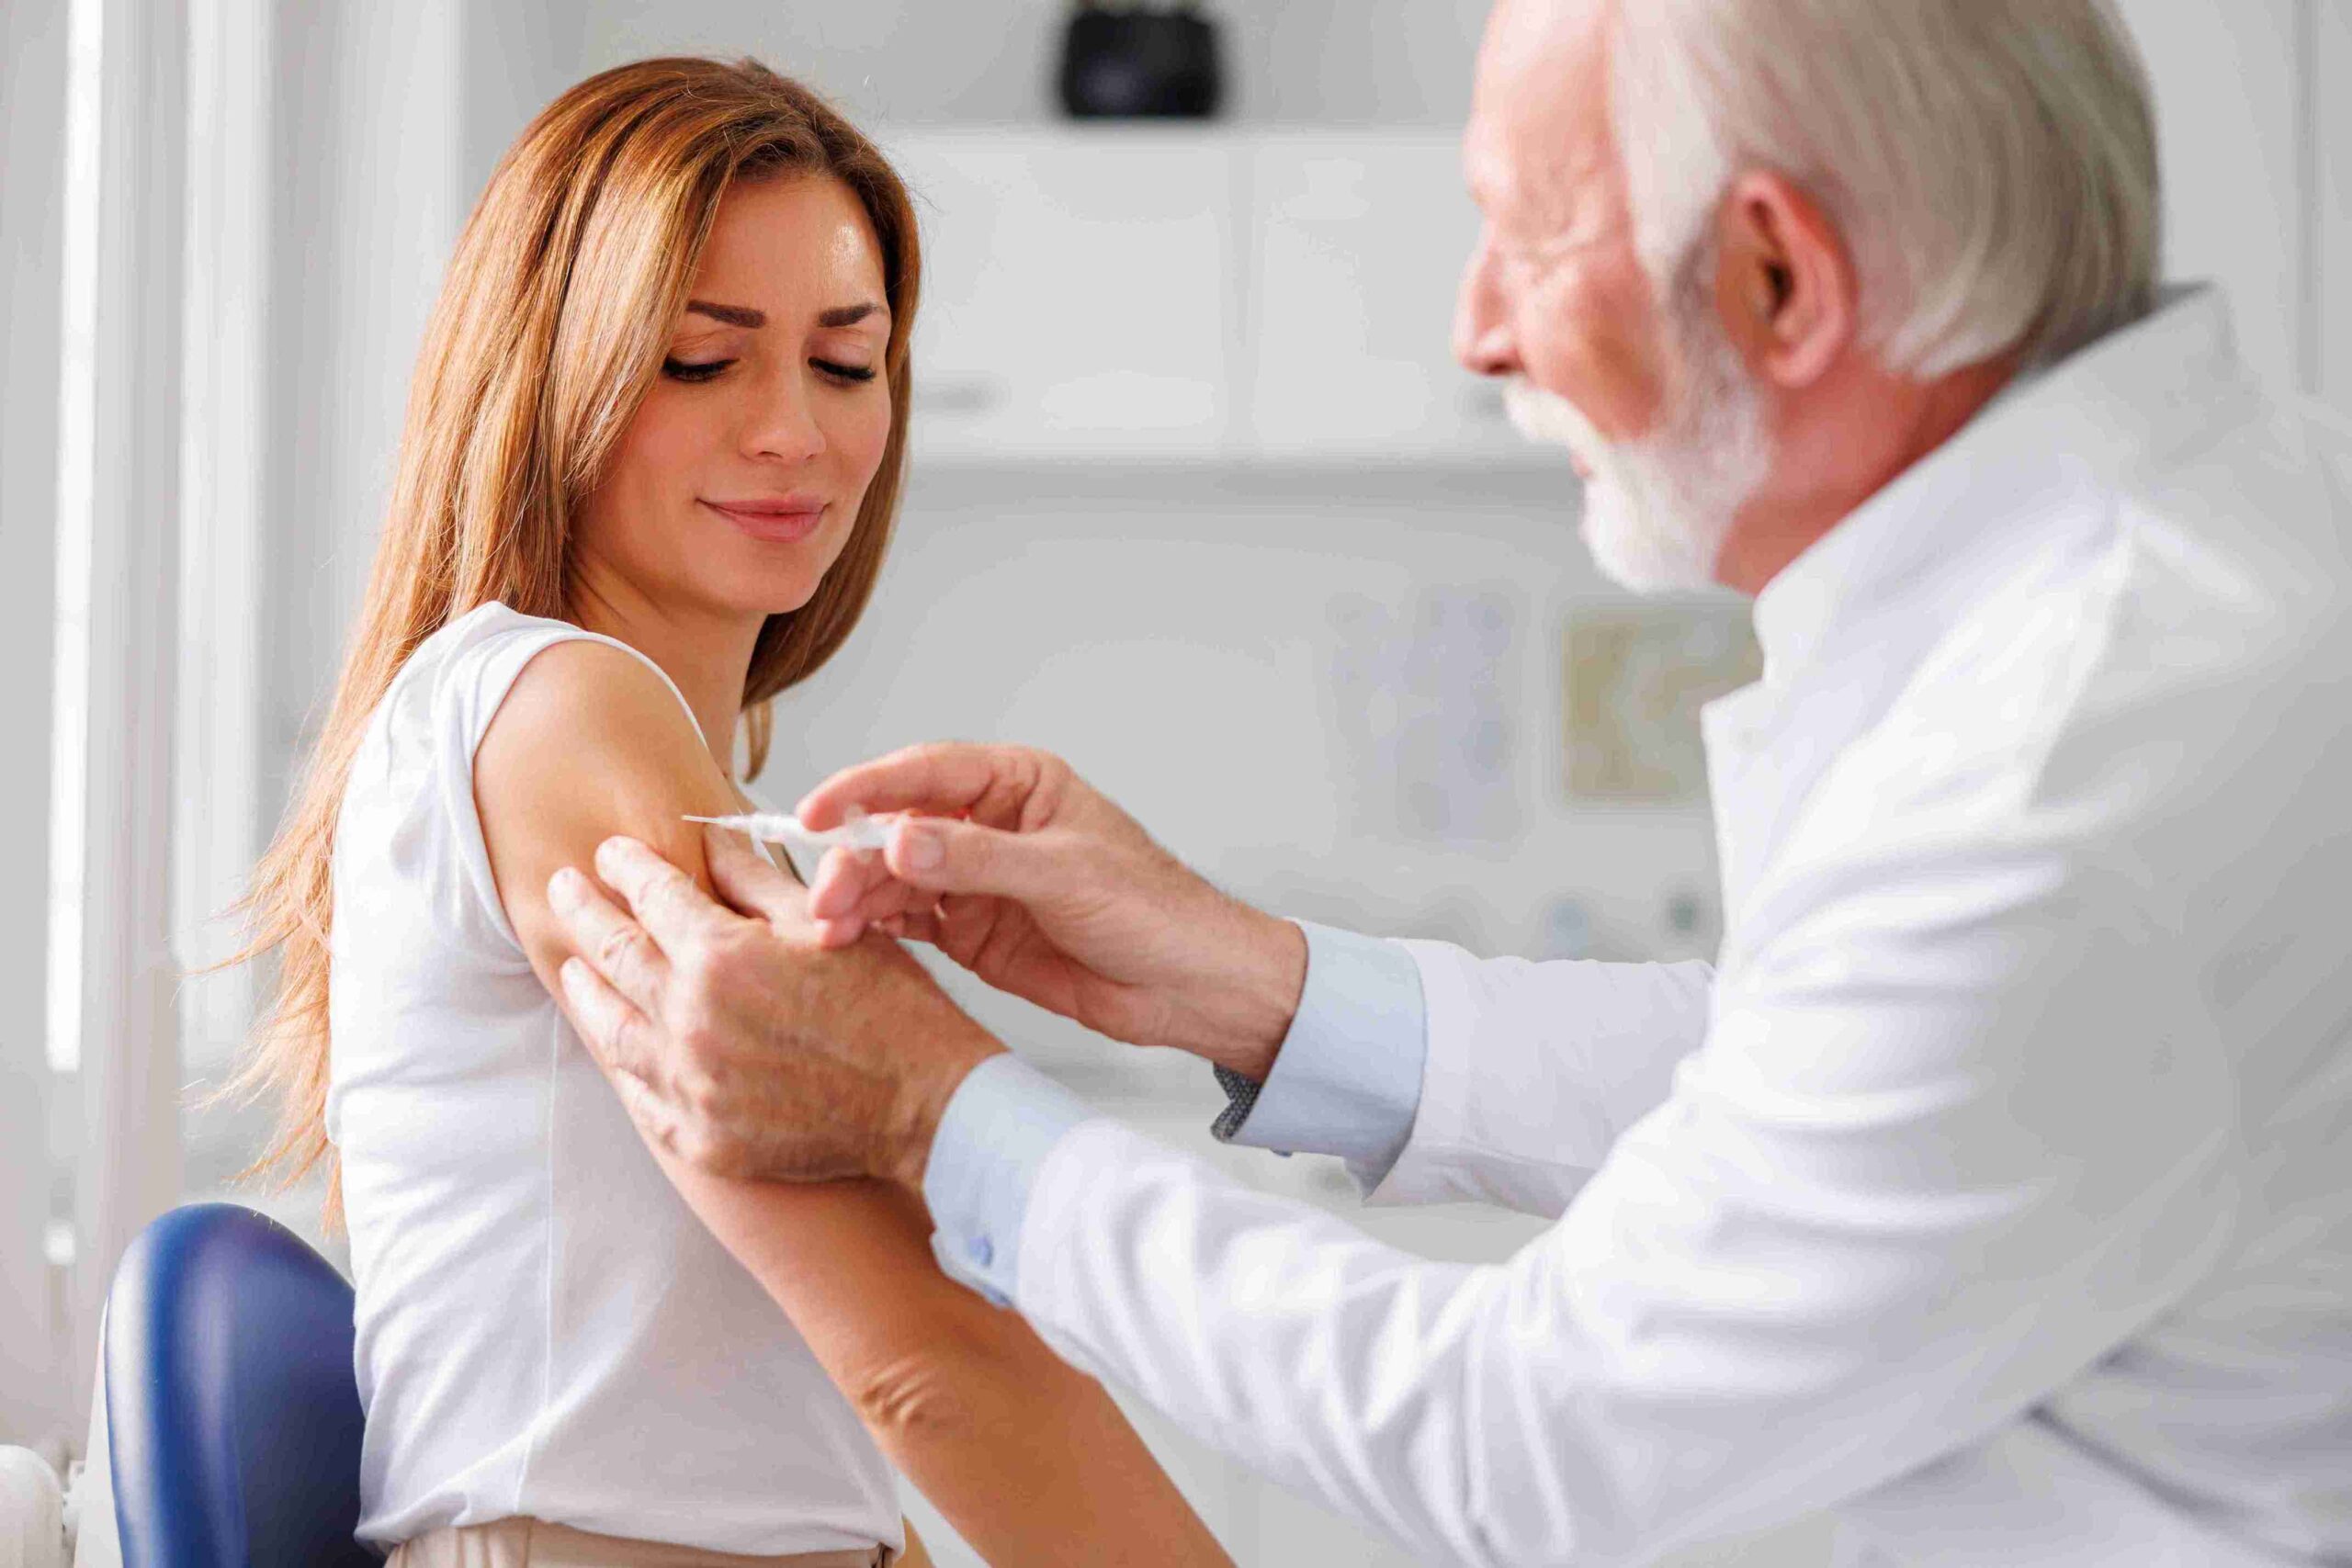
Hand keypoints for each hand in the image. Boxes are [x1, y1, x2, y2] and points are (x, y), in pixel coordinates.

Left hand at [547, 824, 1001, 1190]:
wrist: (925, 1104)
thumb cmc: (890, 1007)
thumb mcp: (829, 923)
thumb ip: (757, 882)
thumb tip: (709, 843)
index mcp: (721, 956)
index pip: (653, 895)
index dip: (628, 866)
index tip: (611, 852)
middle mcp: (689, 1020)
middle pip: (615, 954)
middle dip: (584, 913)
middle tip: (561, 887)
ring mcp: (689, 1085)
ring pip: (612, 1029)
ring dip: (587, 989)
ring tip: (572, 967)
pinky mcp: (700, 1138)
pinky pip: (641, 1096)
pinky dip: (623, 1065)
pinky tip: (616, 1046)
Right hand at [796, 744, 1306, 1079]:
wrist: (1187, 985)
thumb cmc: (1152, 909)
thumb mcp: (1065, 875)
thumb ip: (980, 859)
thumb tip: (900, 839)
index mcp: (1018, 784)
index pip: (925, 773)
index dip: (864, 790)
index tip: (817, 814)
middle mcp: (989, 825)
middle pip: (897, 827)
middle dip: (854, 858)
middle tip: (826, 895)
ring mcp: (977, 879)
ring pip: (895, 877)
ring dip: (858, 898)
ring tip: (828, 927)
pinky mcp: (973, 930)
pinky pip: (910, 919)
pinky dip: (876, 927)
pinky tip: (850, 938)